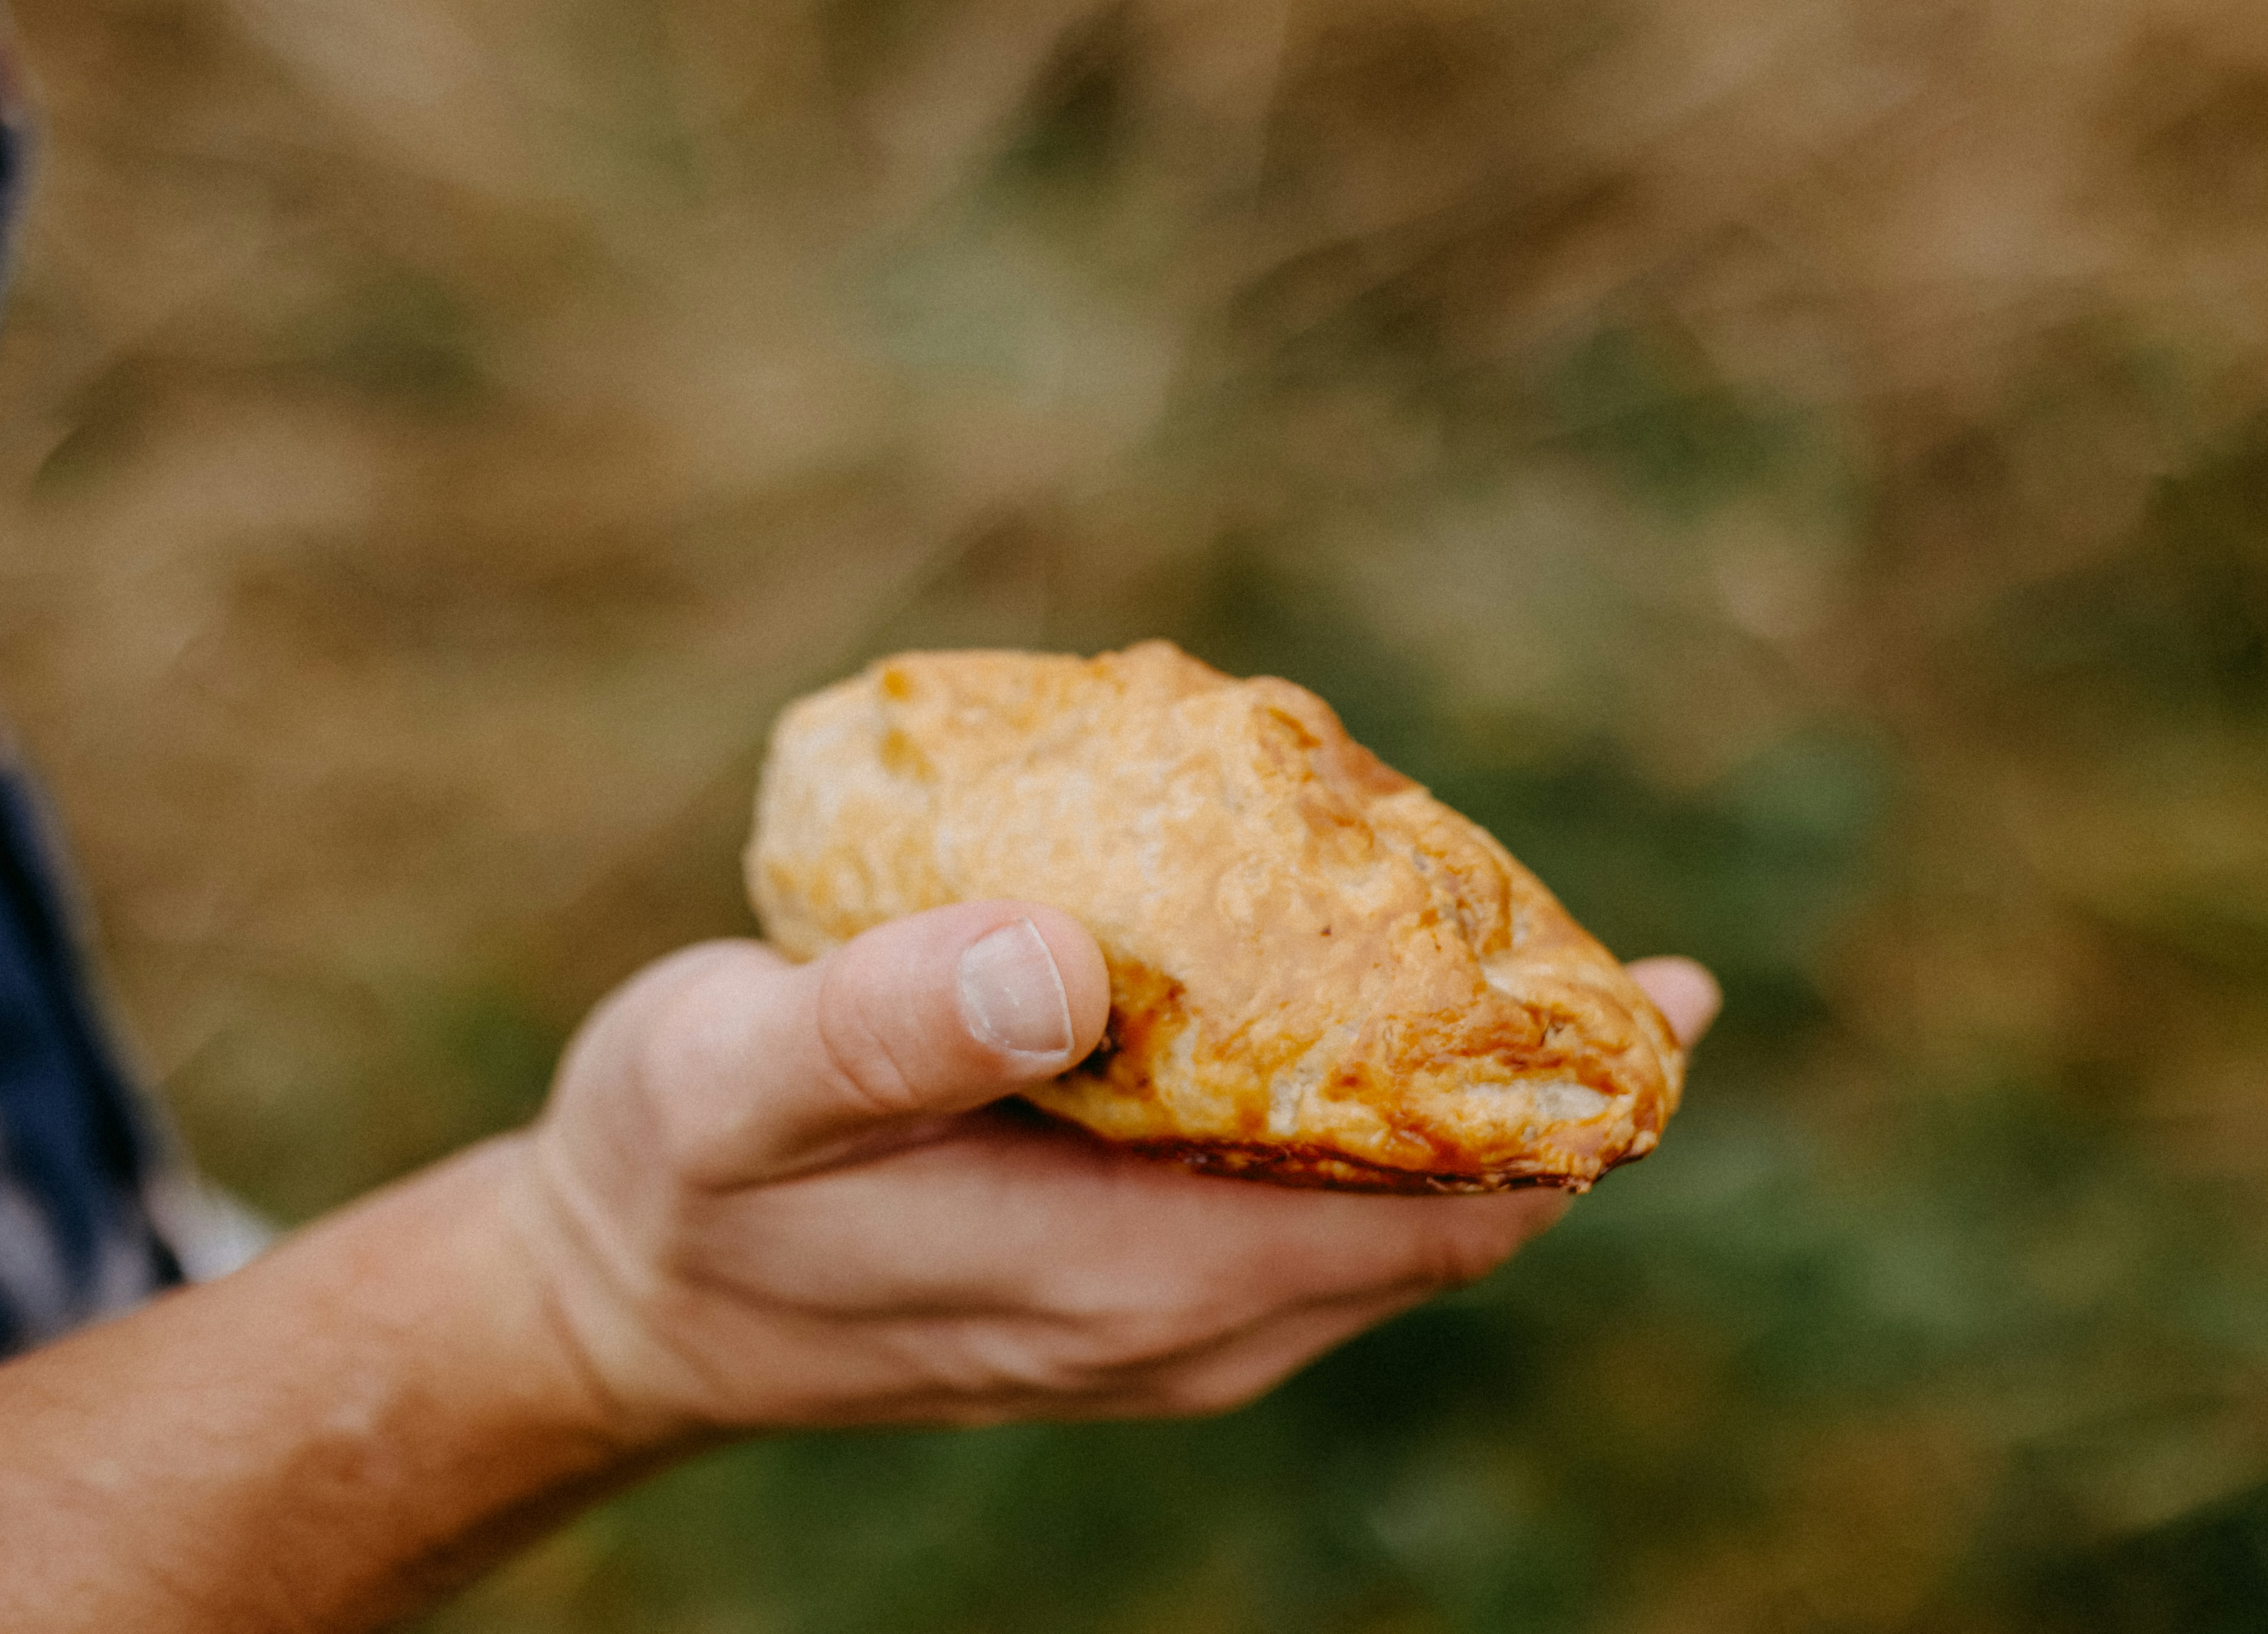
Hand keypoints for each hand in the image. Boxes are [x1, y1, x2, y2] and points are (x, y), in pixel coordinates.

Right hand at [504, 903, 1719, 1444]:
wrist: (613, 1296)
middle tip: (1596, 941)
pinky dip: (1356, 1108)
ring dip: (1450, 1095)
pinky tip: (1346, 995)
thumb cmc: (671, 1174)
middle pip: (1433, 1221)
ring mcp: (1161, 1317)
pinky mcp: (1127, 1282)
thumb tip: (1056, 963)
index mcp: (1128, 1282)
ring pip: (1376, 1215)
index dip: (1557, 1118)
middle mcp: (1181, 1326)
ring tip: (1494, 942)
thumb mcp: (730, 1080)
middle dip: (1532, 1093)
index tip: (1654, 999)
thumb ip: (881, 1026)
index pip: (1426, 1223)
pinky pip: (1299, 1205)